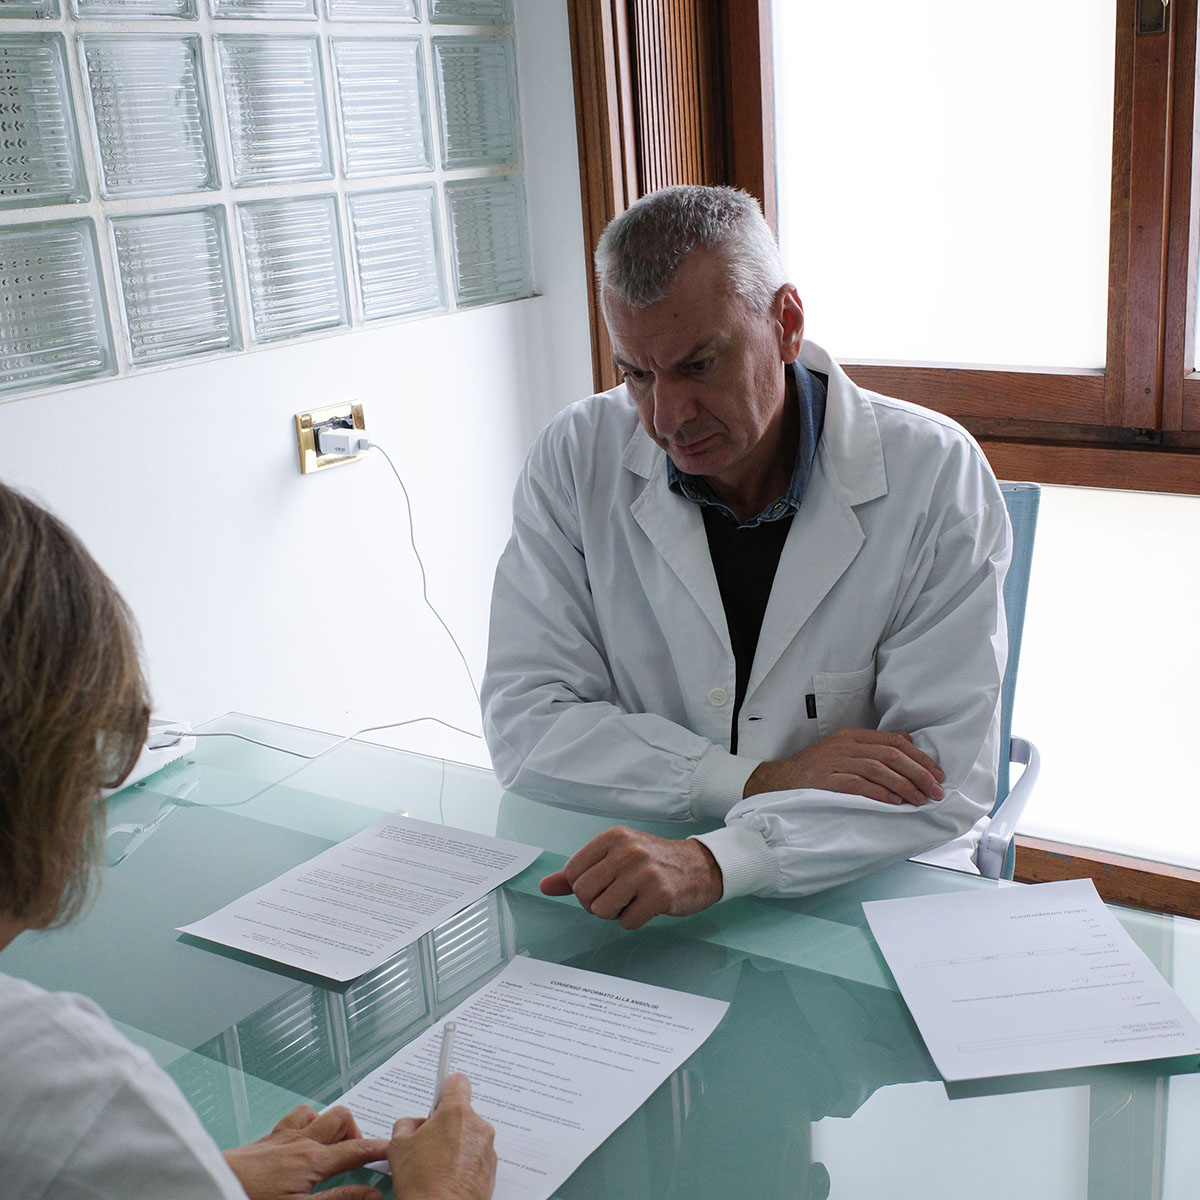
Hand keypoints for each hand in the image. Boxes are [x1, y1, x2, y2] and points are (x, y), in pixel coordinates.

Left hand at [222, 1105, 388, 1199]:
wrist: (214, 1188)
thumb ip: (339, 1199)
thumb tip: (372, 1195)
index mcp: (314, 1160)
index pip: (357, 1149)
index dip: (379, 1149)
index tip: (392, 1150)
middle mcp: (302, 1140)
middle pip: (342, 1119)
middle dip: (357, 1131)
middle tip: (358, 1155)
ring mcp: (284, 1135)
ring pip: (319, 1113)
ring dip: (330, 1125)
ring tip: (332, 1147)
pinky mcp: (268, 1137)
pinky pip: (294, 1117)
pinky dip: (306, 1122)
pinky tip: (303, 1138)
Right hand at [388, 1073, 496, 1199]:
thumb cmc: (421, 1182)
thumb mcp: (398, 1146)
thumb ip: (407, 1124)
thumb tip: (415, 1125)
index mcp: (456, 1112)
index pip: (457, 1081)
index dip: (445, 1089)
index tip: (437, 1098)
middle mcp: (477, 1126)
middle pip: (461, 1114)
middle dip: (446, 1126)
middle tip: (428, 1146)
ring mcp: (487, 1148)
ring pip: (469, 1137)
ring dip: (456, 1146)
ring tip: (437, 1168)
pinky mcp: (492, 1169)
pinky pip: (476, 1157)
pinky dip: (464, 1164)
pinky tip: (449, 1178)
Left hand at [539, 826, 722, 929]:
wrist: (700, 866)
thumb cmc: (654, 862)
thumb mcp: (616, 856)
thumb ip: (580, 871)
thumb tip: (545, 886)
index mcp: (613, 837)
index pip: (572, 872)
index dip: (582, 888)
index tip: (602, 884)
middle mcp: (628, 851)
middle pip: (584, 893)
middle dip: (596, 903)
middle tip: (617, 896)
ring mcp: (644, 872)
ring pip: (602, 910)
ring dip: (615, 913)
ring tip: (633, 900)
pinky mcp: (660, 895)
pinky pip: (627, 923)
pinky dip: (634, 921)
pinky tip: (648, 906)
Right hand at [743, 728, 943, 806]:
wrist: (778, 781)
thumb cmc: (815, 770)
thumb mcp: (843, 751)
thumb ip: (873, 748)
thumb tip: (908, 743)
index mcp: (852, 736)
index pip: (894, 741)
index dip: (920, 758)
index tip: (937, 774)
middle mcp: (845, 746)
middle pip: (892, 755)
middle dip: (919, 774)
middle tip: (936, 791)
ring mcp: (834, 762)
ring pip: (879, 769)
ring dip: (905, 785)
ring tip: (920, 800)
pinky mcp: (825, 781)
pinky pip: (858, 784)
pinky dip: (879, 792)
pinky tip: (894, 801)